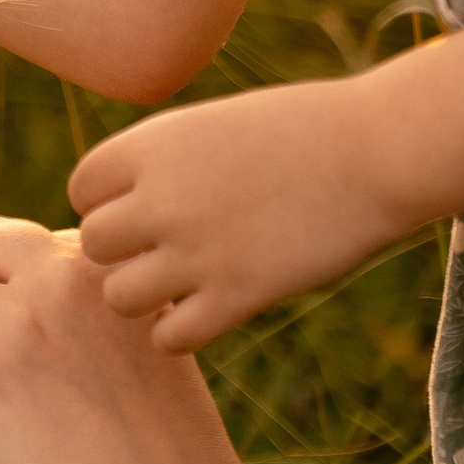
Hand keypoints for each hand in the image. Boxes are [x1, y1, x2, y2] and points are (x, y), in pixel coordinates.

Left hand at [68, 78, 415, 349]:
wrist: (380, 151)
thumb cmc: (307, 130)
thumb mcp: (217, 124)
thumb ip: (163, 163)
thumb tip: (122, 207)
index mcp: (153, 144)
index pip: (83, 188)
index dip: (109, 202)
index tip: (145, 208)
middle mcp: (162, 198)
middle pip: (94, 245)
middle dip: (123, 252)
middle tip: (164, 252)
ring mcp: (197, 250)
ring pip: (119, 298)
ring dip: (146, 297)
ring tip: (183, 286)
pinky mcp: (238, 295)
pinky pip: (171, 338)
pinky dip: (182, 334)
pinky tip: (211, 311)